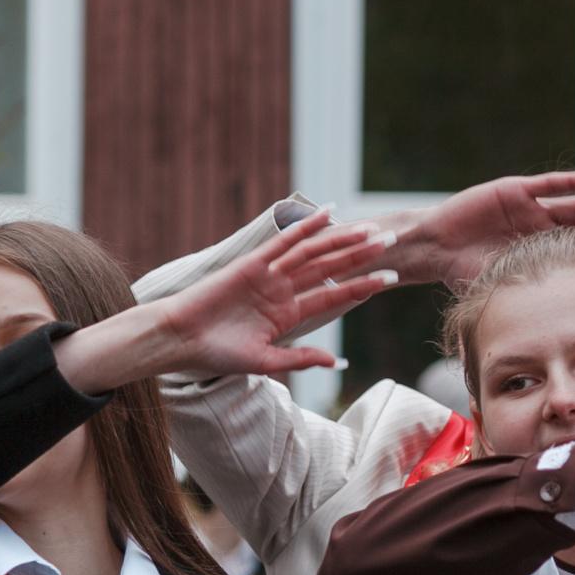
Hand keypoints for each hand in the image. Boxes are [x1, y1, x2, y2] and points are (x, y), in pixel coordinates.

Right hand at [56, 212, 396, 393]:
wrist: (181, 339)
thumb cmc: (216, 354)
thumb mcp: (264, 360)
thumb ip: (300, 358)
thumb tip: (338, 362)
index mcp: (287, 314)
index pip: (333, 296)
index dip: (363, 286)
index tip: (392, 277)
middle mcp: (282, 290)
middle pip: (330, 269)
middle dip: (362, 256)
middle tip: (393, 241)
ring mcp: (268, 275)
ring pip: (313, 253)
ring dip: (342, 240)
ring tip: (372, 230)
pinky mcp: (252, 264)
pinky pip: (284, 241)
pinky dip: (305, 227)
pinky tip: (328, 213)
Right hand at [369, 172, 574, 288]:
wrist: (432, 250)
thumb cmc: (461, 272)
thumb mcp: (501, 288)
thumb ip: (524, 301)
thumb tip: (544, 340)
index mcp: (538, 245)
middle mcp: (538, 222)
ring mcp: (529, 205)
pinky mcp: (514, 190)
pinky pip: (549, 184)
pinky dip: (572, 181)